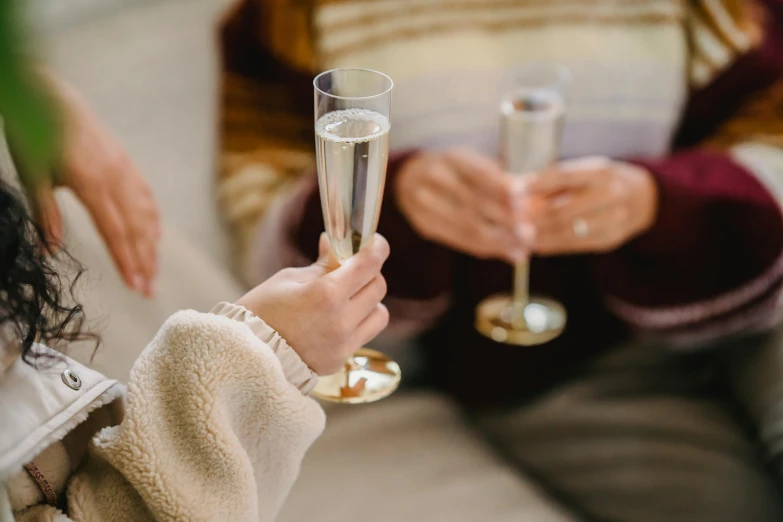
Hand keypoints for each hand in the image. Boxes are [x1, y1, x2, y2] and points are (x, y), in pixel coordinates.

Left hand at [30, 74, 160, 296]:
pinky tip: (155, 234)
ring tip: (154, 270)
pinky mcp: (125, 161)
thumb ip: (44, 213)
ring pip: (145, 213)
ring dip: (151, 245)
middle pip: (136, 227)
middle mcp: (115, 177)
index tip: (135, 286)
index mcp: (91, 182)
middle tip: (150, 291)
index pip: (114, 231)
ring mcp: (124, 168)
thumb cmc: (34, 133)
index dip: (126, 261)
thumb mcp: (32, 173)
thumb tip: (49, 250)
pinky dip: (153, 217)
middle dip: (145, 261)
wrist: (49, 93)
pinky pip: (145, 194)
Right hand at [236, 234, 389, 375]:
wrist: (244, 356)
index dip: (377, 248)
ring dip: (369, 301)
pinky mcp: (340, 360)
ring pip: (379, 314)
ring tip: (346, 298)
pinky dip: (358, 323)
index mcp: (327, 294)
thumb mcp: (290, 278)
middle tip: (352, 269)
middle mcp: (341, 320)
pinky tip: (336, 319)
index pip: (370, 264)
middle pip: (378, 287)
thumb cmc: (261, 310)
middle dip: (369, 273)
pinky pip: (364, 335)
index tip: (374, 242)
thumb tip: (336, 244)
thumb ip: (323, 264)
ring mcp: (343, 344)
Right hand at [395, 149, 530, 261]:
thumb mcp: (473, 162)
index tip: (523, 199)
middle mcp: (435, 179)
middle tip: (530, 233)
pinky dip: (486, 249)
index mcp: (452, 159)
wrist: (411, 180)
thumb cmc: (455, 170)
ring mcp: (425, 204)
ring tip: (523, 248)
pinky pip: (460, 240)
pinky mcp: (425, 225)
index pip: (479, 173)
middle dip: (505, 220)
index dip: (502, 187)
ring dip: (499, 241)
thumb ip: (499, 175)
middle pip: (474, 203)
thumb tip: (530, 188)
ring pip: (468, 227)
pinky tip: (507, 253)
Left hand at [523, 156, 657, 254]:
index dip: (536, 185)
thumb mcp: (582, 171)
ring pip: (567, 232)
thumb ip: (552, 181)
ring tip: (519, 235)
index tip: (514, 191)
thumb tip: (516, 190)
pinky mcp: (610, 239)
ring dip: (539, 236)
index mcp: (601, 171)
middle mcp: (612, 195)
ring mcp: (614, 219)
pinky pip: (575, 246)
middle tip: (513, 220)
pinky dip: (552, 245)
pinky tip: (536, 245)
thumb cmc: (599, 182)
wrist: (641, 198)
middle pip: (562, 210)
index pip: (563, 176)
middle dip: (533, 217)